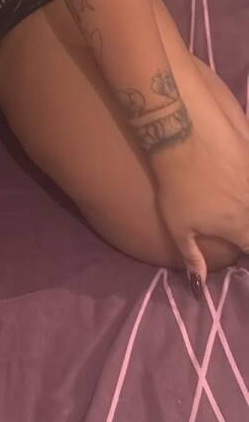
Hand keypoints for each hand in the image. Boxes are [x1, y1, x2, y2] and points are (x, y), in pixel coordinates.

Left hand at [152, 125, 248, 284]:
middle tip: (236, 230)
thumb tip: (199, 287)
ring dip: (245, 204)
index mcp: (242, 229)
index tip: (240, 252)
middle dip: (245, 233)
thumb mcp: (179, 226)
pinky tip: (239, 182)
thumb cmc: (179, 185)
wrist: (185, 134)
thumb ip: (193, 258)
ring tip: (231, 203)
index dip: (246, 256)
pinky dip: (247, 184)